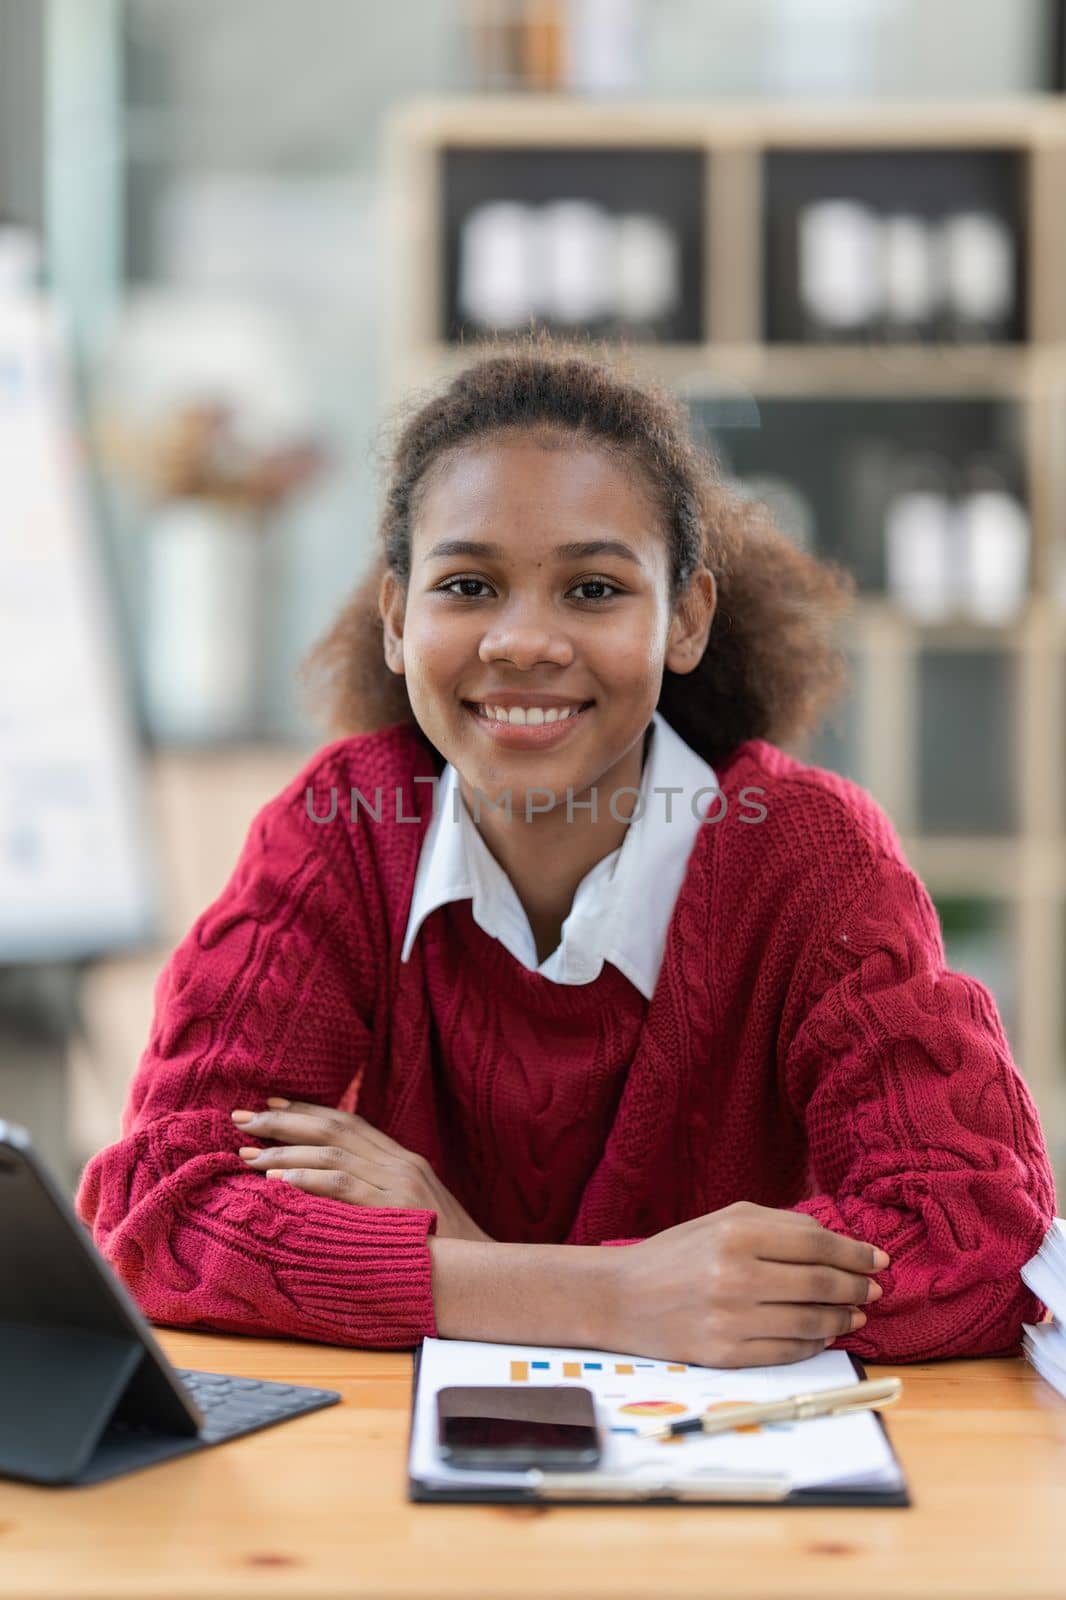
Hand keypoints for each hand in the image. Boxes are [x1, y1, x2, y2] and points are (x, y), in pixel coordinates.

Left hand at [231, 1099, 492, 1242]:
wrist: (482, 1272)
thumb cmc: (443, 1248)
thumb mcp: (413, 1207)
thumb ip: (379, 1188)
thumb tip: (329, 1184)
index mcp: (403, 1159)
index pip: (348, 1122)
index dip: (307, 1110)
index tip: (271, 1103)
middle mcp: (400, 1163)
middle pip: (334, 1128)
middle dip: (284, 1121)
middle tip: (243, 1118)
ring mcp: (399, 1183)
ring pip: (332, 1153)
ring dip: (285, 1151)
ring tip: (249, 1155)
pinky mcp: (395, 1208)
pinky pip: (343, 1186)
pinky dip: (309, 1179)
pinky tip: (280, 1180)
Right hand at [598, 1202, 887, 1367]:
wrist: (619, 1298)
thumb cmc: (676, 1254)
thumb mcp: (721, 1221)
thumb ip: (778, 1226)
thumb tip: (838, 1244)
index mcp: (735, 1233)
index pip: (814, 1243)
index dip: (854, 1253)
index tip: (878, 1260)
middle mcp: (735, 1276)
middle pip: (819, 1284)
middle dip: (856, 1287)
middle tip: (875, 1289)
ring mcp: (730, 1320)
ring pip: (809, 1323)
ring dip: (842, 1319)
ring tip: (856, 1313)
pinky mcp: (725, 1356)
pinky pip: (787, 1353)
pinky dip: (814, 1344)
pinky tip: (824, 1334)